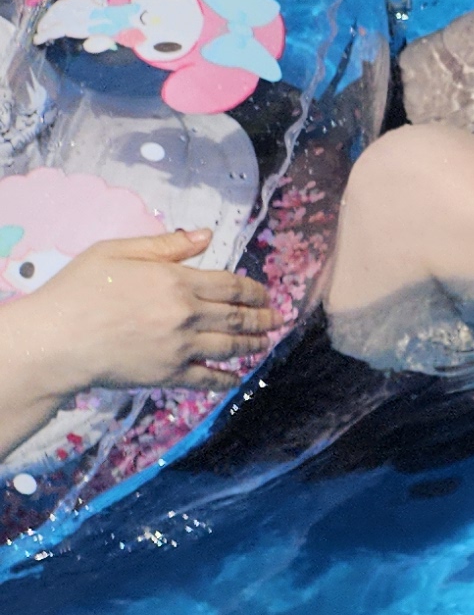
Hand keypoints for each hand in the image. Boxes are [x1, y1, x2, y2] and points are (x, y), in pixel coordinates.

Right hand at [2, 232, 275, 397]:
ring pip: (232, 346)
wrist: (56, 340)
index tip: (265, 294)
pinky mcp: (170, 374)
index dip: (255, 290)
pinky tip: (238, 377)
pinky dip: (229, 378)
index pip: (232, 285)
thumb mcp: (116, 252)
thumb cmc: (79, 290)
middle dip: (263, 318)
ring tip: (265, 342)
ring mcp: (181, 347)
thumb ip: (165, 245)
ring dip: (254, 344)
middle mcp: (187, 314)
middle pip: (239, 317)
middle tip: (277, 319)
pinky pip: (209, 378)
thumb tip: (207, 235)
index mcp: (177, 281)